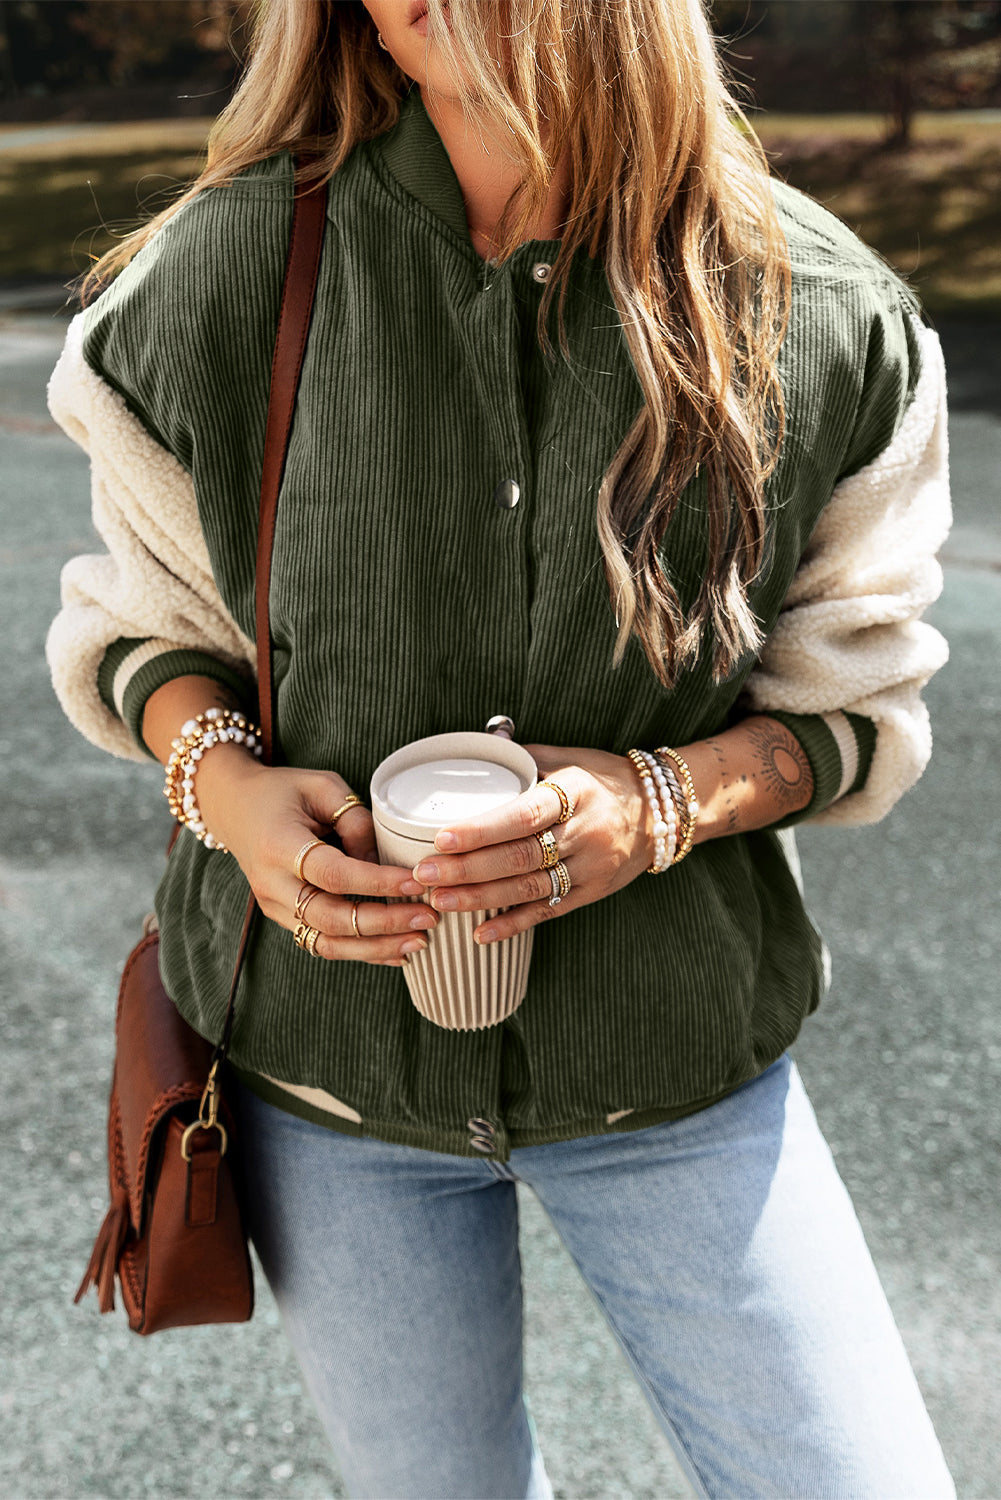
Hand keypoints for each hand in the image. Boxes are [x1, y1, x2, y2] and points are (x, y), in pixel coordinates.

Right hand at [194, 748, 435, 965]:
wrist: (235, 808)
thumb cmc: (283, 792)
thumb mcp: (322, 786)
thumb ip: (356, 820)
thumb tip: (384, 863)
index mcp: (278, 846)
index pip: (334, 874)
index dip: (377, 882)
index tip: (417, 881)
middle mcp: (272, 885)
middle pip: (331, 918)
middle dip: (384, 923)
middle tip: (428, 916)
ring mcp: (274, 907)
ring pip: (327, 942)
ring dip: (377, 947)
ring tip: (420, 940)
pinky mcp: (284, 919)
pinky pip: (324, 944)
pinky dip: (362, 952)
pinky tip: (397, 952)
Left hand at [408, 745, 650, 944]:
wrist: (661, 812)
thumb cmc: (604, 780)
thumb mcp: (570, 759)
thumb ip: (524, 759)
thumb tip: (479, 749)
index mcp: (575, 793)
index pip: (523, 814)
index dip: (482, 829)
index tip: (442, 838)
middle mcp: (584, 833)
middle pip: (519, 856)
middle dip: (468, 868)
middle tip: (424, 874)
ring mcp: (591, 868)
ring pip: (530, 888)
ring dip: (481, 898)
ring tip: (440, 900)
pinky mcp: (593, 893)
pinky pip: (548, 911)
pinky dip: (513, 924)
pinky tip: (480, 933)